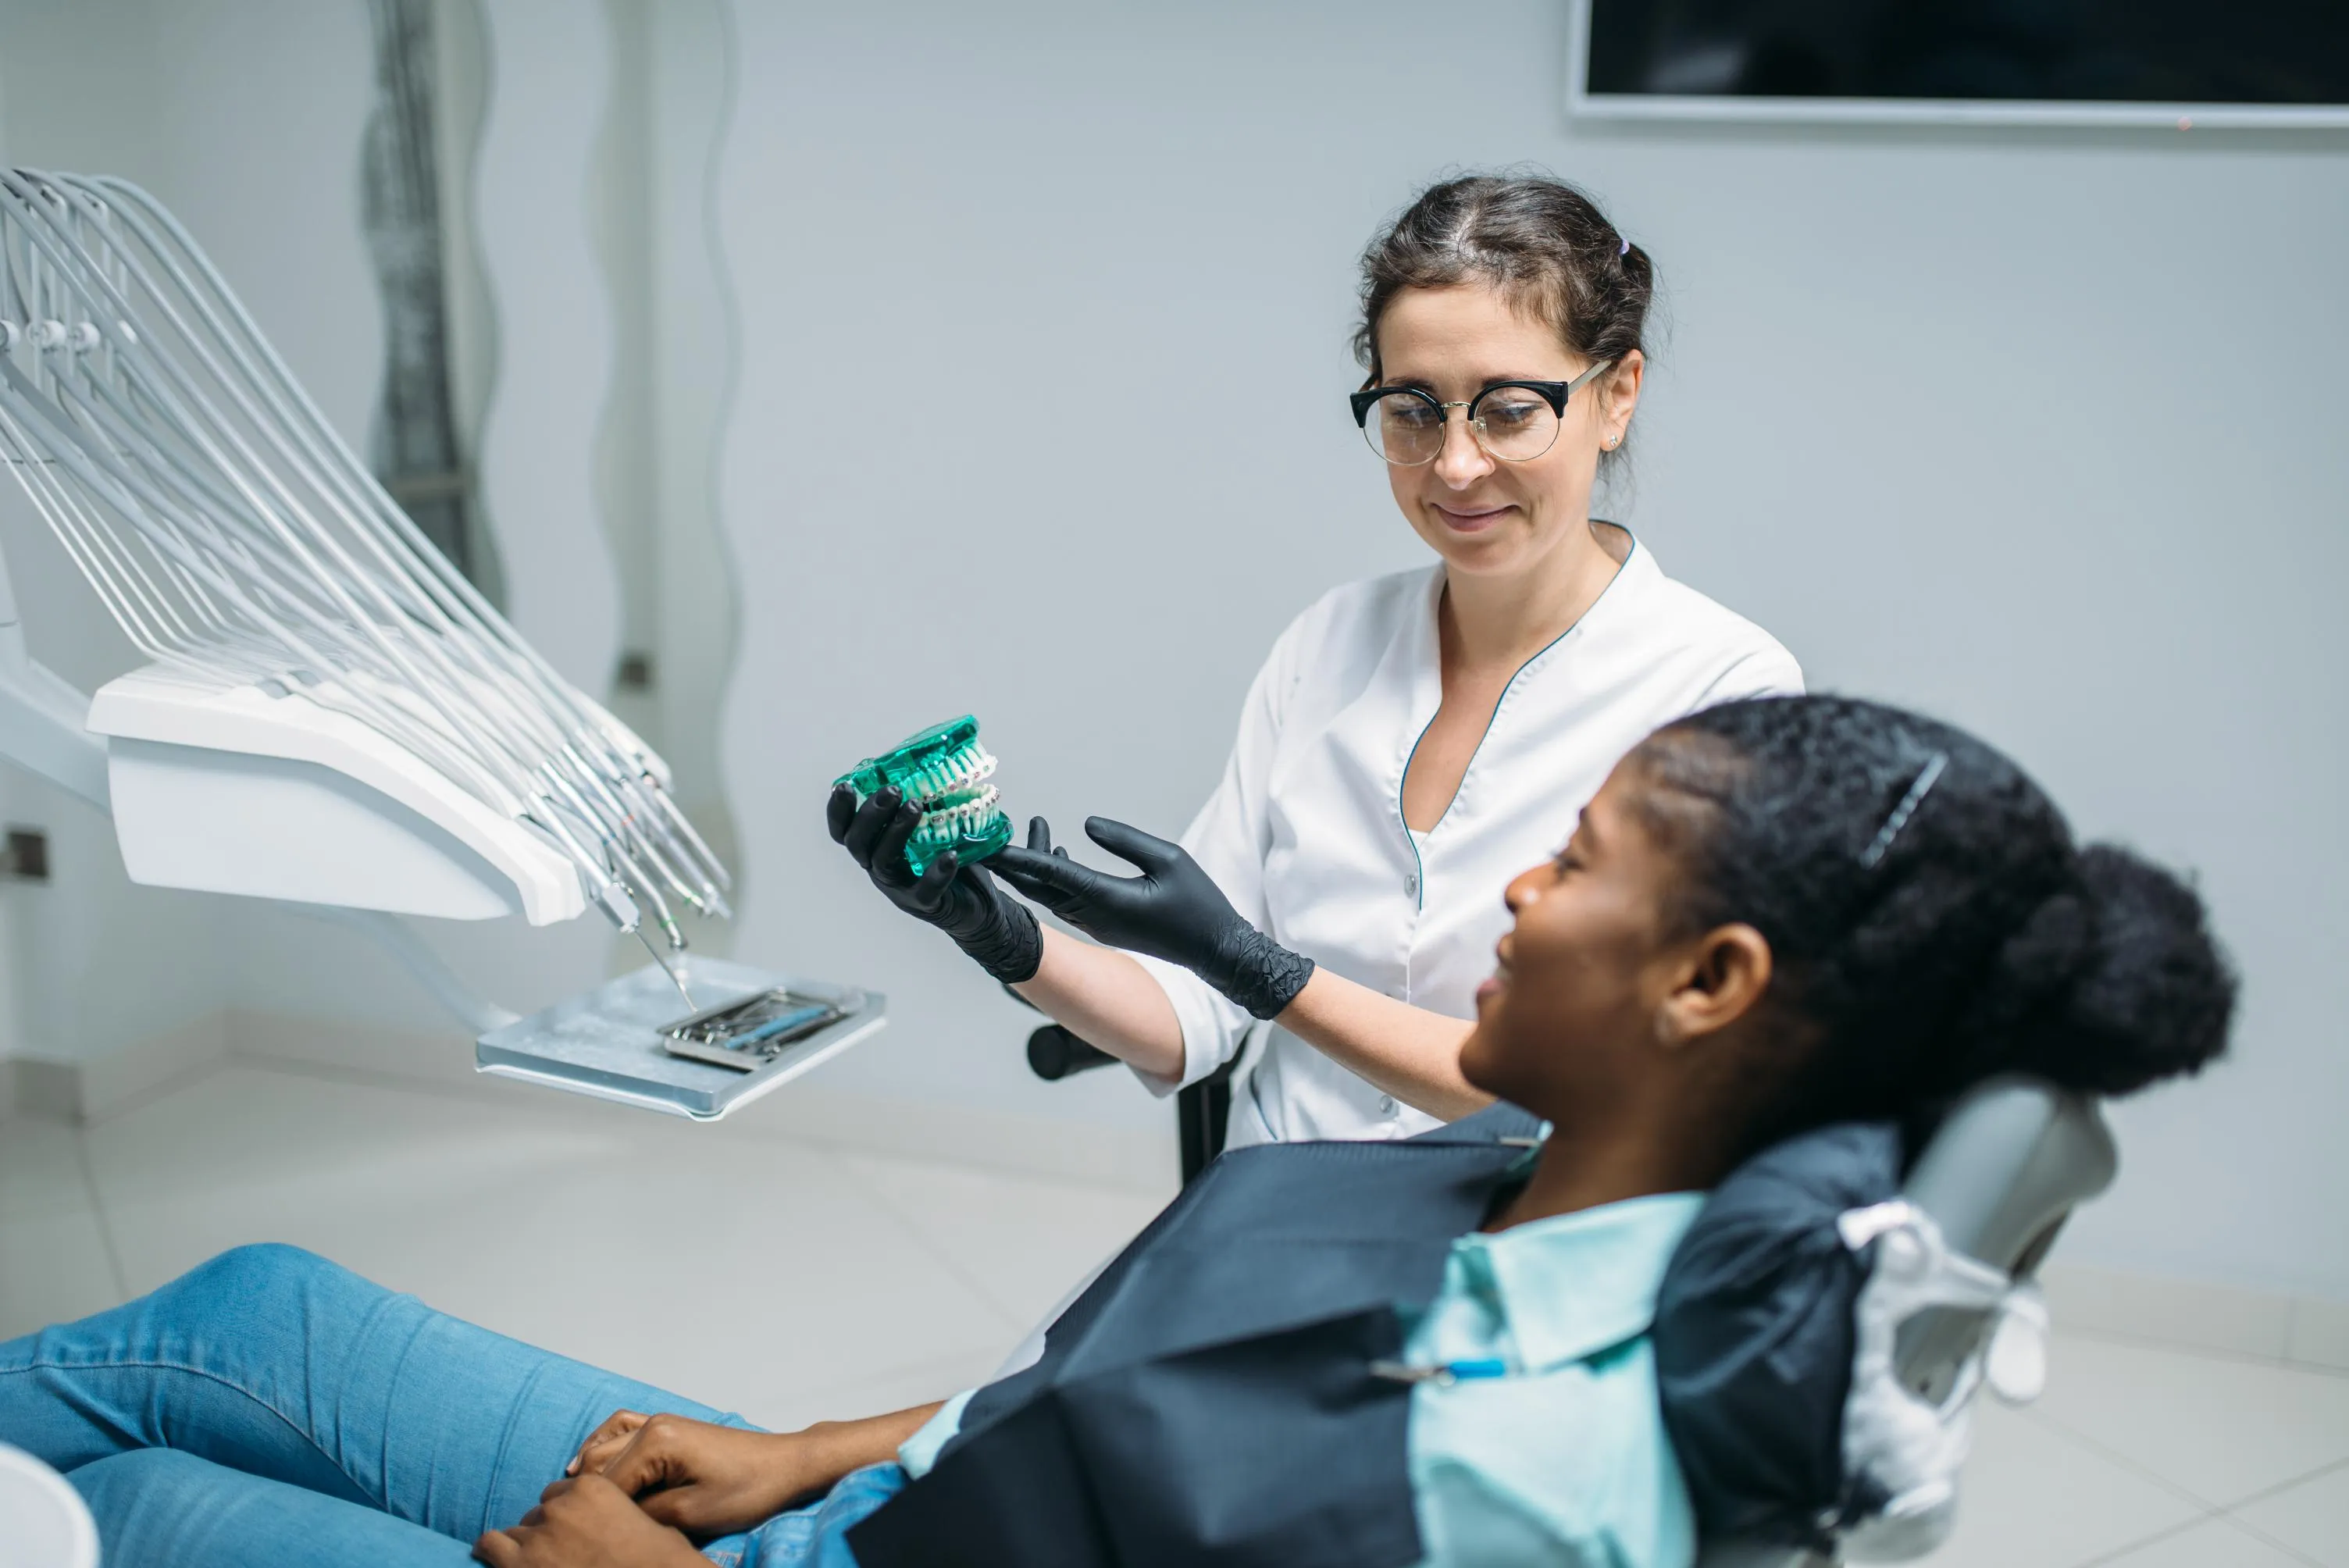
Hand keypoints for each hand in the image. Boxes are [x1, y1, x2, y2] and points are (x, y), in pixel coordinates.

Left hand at [471, 1474, 704, 1567]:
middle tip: (559, 1553)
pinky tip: (496, 1556)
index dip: (566, 1515)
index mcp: (593, 1488)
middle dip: (547, 1531)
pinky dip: (493, 1550)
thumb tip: (615, 1522)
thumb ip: (619, 1512)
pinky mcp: (519, 1564)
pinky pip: (491, 1545)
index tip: (572, 1531)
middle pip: (539, 1513)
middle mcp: (561, 1507)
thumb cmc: (656, 1561)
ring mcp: (538, 1536)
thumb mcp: (646, 1523)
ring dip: (525, 1546)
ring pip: (517, 1532)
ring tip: (536, 1563)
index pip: (562, 1493)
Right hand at [563, 1410, 822, 1534]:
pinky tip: (584, 1465)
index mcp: (656, 1441)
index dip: (596, 1515)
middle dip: (589, 1496)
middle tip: (579, 1528)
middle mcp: (652, 1424)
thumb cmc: (745, 1490)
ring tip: (577, 1505)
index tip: (590, 1539)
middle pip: (598, 1464)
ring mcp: (660, 1422)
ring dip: (590, 1473)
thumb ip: (643, 1513)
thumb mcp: (689, 1514)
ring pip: (604, 1445)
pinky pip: (622, 1428)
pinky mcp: (669, 1427)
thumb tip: (612, 1517)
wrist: (784, 1466)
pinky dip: (601, 1444)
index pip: (605, 1485)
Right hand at [827, 783, 1040, 982]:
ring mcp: (900, 888)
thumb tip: (939, 757)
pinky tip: (951, 856)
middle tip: (893, 790)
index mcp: (876, 846)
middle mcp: (880, 867)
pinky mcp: (925, 903)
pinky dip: (936, 872)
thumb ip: (930, 800)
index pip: (845, 830)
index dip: (838, 811)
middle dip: (871, 814)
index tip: (844, 786)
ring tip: (916, 807)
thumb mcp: (937, 826)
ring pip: (884, 862)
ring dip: (896, 831)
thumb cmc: (951, 858)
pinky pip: (925, 890)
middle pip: (858, 843)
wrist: (978, 905)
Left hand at [990, 817, 1313, 1020]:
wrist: (1215, 951)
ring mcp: (1097, 925)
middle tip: (988, 834)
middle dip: (1013, 861)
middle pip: (1040, 887)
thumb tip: (1085, 824)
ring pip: (1051, 895)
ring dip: (1033, 867)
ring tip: (1027, 830)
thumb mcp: (1168, 859)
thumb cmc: (1199, 904)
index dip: (1020, 856)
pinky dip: (1053, 878)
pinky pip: (1066, 902)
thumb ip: (1125, 839)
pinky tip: (1055, 855)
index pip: (1053, 874)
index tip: (992, 844)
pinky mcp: (1104, 926)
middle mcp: (1094, 916)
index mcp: (1107, 900)